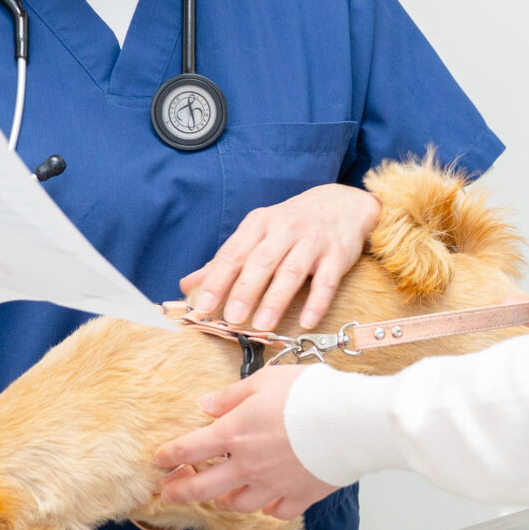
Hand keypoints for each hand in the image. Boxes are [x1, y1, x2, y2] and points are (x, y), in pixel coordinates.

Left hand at [152, 367, 334, 519]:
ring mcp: (273, 485)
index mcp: (234, 434)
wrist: (351, 422)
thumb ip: (232, 396)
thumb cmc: (311, 395)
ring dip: (224, 501)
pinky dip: (269, 508)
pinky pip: (277, 511)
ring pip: (239, 504)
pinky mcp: (300, 497)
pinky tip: (267, 502)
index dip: (168, 456)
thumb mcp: (265, 381)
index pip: (189, 449)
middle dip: (181, 492)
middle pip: (203, 488)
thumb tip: (207, 404)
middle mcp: (247, 465)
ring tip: (219, 498)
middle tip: (168, 494)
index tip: (158, 460)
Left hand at [178, 183, 380, 330]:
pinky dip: (316, 302)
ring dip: (276, 299)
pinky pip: (326, 281)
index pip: (233, 253)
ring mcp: (312, 241)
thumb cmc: (291, 225)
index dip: (217, 280)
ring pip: (291, 272)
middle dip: (245, 290)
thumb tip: (187, 285)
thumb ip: (225, 261)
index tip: (203, 305)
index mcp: (259, 224)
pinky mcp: (337, 255)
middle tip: (232, 318)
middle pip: (261, 261)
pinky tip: (307, 322)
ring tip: (262, 325)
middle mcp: (284, 229)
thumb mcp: (257, 234)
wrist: (341, 204)